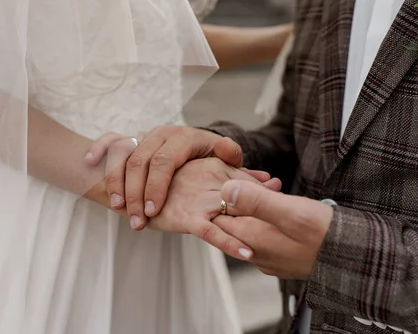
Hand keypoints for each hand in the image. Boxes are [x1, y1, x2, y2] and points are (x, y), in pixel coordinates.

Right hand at [85, 126, 242, 228]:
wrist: (186, 139)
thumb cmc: (206, 156)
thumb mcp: (225, 162)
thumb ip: (241, 171)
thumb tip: (268, 179)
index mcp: (185, 136)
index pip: (165, 160)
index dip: (156, 186)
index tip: (153, 211)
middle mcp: (162, 132)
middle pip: (141, 160)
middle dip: (136, 192)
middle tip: (136, 219)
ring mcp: (143, 133)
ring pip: (122, 153)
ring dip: (116, 182)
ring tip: (116, 207)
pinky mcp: (128, 137)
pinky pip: (108, 139)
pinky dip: (97, 148)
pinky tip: (88, 161)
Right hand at [146, 158, 281, 260]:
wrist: (126, 171)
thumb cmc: (170, 172)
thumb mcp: (206, 168)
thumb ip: (240, 173)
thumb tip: (271, 179)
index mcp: (215, 163)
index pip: (247, 178)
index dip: (267, 190)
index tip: (286, 198)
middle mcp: (208, 176)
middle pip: (245, 197)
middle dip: (267, 212)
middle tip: (290, 231)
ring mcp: (197, 196)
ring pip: (232, 215)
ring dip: (250, 233)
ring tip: (270, 250)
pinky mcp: (184, 215)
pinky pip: (211, 231)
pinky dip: (229, 242)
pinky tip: (247, 253)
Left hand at [211, 180, 332, 279]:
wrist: (358, 260)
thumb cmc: (327, 236)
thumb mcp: (291, 212)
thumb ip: (256, 201)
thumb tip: (225, 190)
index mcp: (253, 241)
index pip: (220, 218)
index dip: (222, 196)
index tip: (230, 177)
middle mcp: (257, 254)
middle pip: (234, 223)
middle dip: (239, 200)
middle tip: (253, 179)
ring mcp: (270, 259)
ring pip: (251, 228)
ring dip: (256, 207)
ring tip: (272, 188)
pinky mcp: (283, 259)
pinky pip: (266, 235)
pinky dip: (268, 218)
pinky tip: (282, 206)